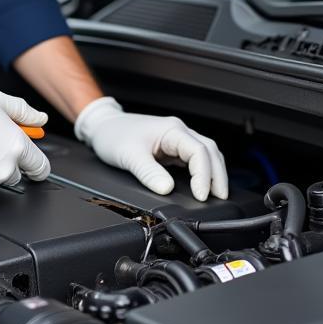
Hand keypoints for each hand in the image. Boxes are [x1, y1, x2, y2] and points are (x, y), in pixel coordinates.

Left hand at [74, 97, 227, 200]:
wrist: (102, 126)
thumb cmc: (114, 135)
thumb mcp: (129, 155)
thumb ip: (148, 173)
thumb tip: (167, 190)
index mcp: (172, 130)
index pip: (199, 151)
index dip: (204, 175)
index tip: (201, 195)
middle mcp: (178, 132)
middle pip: (209, 151)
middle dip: (217, 175)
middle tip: (220, 197)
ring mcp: (176, 139)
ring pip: (205, 154)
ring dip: (213, 173)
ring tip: (216, 194)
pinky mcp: (171, 148)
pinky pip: (194, 159)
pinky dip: (202, 172)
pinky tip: (202, 184)